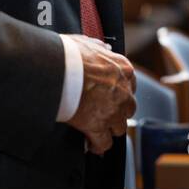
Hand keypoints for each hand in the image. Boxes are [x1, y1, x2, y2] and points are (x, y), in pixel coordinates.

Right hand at [65, 36, 135, 154]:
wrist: (58, 68)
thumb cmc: (69, 54)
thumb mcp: (88, 43)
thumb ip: (99, 48)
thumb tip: (102, 47)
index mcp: (123, 70)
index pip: (130, 86)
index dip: (120, 93)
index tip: (111, 96)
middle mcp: (123, 91)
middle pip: (128, 109)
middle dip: (117, 112)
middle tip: (104, 113)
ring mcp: (112, 110)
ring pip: (119, 127)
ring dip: (109, 129)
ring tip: (98, 129)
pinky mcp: (98, 126)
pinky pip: (104, 143)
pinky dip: (98, 146)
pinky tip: (92, 145)